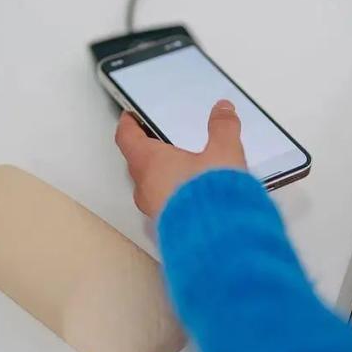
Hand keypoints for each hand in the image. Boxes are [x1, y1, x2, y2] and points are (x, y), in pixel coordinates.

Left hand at [115, 99, 246, 217]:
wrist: (216, 241)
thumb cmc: (209, 197)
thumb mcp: (223, 152)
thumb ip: (223, 128)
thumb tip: (223, 110)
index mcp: (150, 162)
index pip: (127, 137)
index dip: (128, 124)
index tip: (129, 118)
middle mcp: (145, 188)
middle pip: (137, 163)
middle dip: (149, 152)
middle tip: (158, 142)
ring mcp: (153, 211)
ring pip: (150, 188)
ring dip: (162, 178)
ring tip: (183, 171)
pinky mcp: (167, 229)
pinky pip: (164, 207)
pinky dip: (174, 199)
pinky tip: (194, 199)